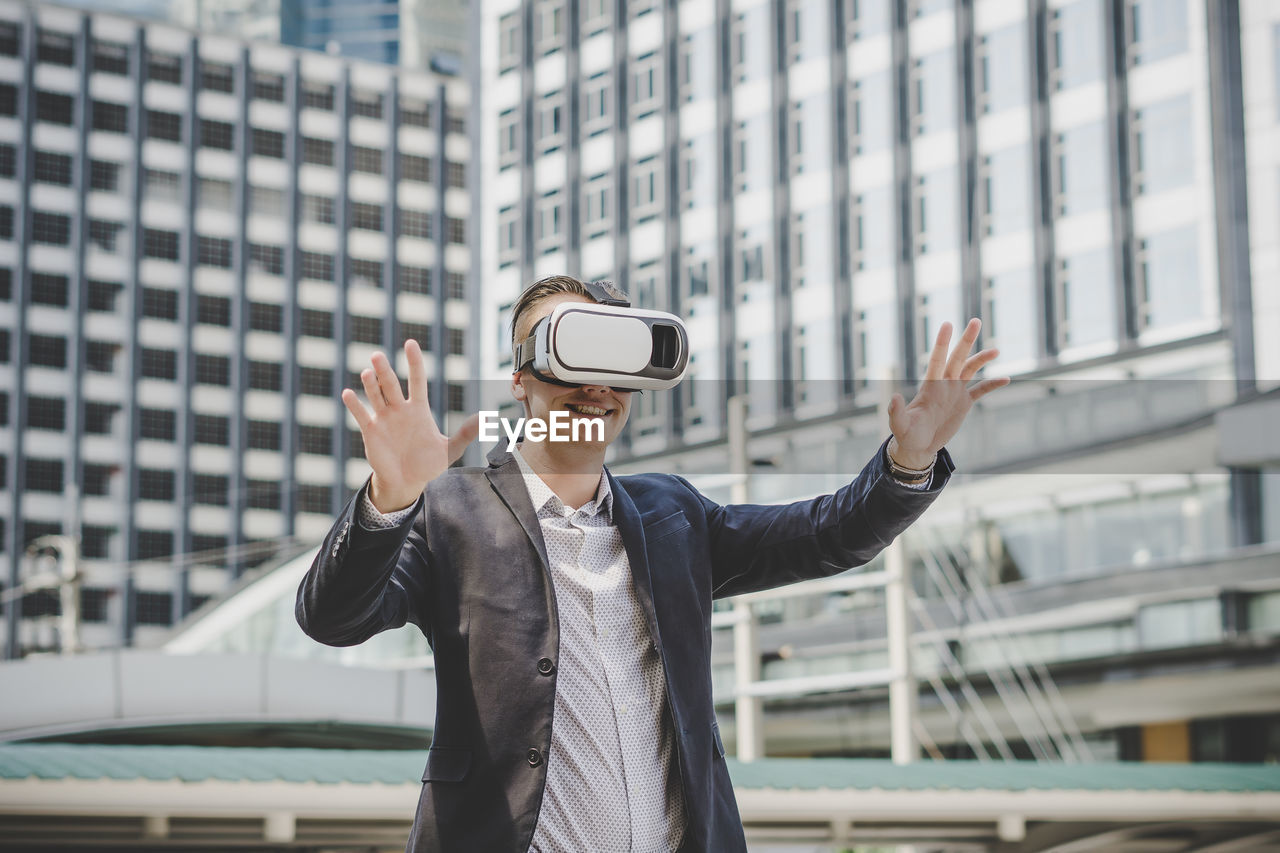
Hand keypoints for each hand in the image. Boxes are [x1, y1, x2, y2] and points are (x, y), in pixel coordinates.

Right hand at [342, 339, 479, 512]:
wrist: (406, 482)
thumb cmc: (428, 464)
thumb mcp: (450, 450)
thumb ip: (466, 433)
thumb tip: (487, 417)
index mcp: (418, 409)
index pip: (416, 380)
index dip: (414, 362)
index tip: (410, 343)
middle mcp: (399, 409)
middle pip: (391, 385)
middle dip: (385, 370)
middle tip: (377, 355)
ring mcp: (384, 419)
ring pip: (375, 396)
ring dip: (370, 384)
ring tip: (367, 372)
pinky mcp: (370, 431)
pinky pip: (361, 415)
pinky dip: (354, 405)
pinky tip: (348, 394)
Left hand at [887, 318, 1008, 467]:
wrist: (918, 446)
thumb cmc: (906, 435)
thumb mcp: (899, 425)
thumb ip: (896, 412)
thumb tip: (894, 397)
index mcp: (929, 387)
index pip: (937, 360)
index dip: (942, 343)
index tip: (948, 324)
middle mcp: (943, 384)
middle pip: (957, 358)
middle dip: (966, 340)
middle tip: (975, 320)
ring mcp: (954, 392)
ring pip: (970, 369)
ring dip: (982, 359)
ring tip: (996, 350)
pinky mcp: (964, 403)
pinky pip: (981, 390)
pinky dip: (992, 385)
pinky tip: (1006, 379)